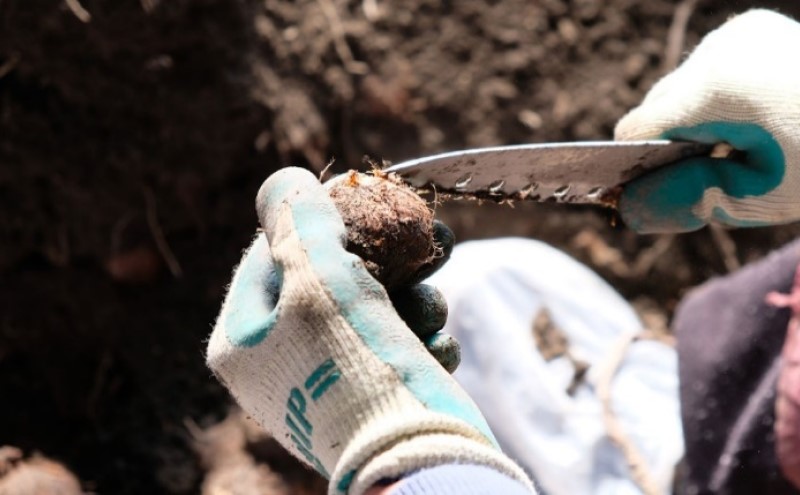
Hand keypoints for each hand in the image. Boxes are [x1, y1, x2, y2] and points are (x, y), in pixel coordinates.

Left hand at [206, 167, 531, 494]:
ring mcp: (328, 381)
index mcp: (244, 339)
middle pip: (330, 278)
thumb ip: (300, 222)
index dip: (315, 219)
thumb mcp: (318, 278)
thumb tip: (282, 180)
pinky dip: (421, 340)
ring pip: (373, 310)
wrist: (411, 459)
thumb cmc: (353, 366)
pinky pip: (396, 347)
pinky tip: (437, 348)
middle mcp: (280, 361)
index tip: (359, 199)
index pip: (269, 253)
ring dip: (412, 299)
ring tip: (430, 306)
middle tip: (421, 232)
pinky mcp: (375, 396)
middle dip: (383, 257)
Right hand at [614, 9, 799, 233]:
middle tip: (717, 170)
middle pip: (656, 109)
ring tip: (740, 141)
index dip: (641, 166)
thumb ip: (688, 200)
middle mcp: (718, 48)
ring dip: (691, 120)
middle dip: (672, 145)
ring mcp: (735, 32)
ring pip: (677, 89)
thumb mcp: (760, 198)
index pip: (638, 130)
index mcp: (718, 89)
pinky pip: (703, 71)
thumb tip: (629, 207)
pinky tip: (747, 114)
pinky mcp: (749, 27)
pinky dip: (712, 98)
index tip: (663, 190)